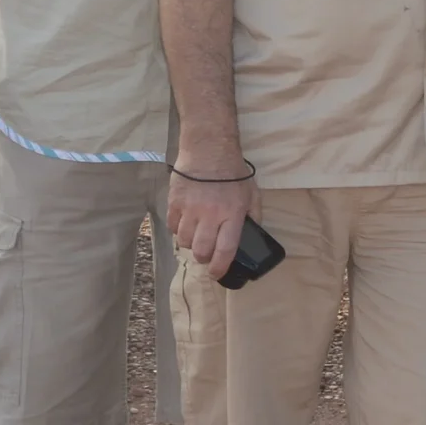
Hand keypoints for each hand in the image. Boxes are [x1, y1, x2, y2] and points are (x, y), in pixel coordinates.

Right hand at [168, 154, 256, 279]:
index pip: (225, 250)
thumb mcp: (252, 193)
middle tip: (206, 255)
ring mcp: (189, 210)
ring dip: (190, 244)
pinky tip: (184, 224)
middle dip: (204, 258)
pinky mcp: (174, 203)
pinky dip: (177, 230)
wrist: (208, 150)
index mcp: (232, 214)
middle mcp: (210, 216)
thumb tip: (251, 233)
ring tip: (196, 237)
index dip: (220, 267)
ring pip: (184, 241)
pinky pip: (172, 226)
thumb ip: (253, 215)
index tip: (218, 274)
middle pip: (201, 250)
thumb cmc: (233, 172)